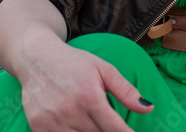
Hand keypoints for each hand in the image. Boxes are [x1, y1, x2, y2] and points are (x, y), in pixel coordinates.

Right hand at [15, 39, 153, 131]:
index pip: (113, 128)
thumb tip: (148, 108)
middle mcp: (70, 112)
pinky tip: (78, 126)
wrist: (37, 59)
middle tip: (111, 124)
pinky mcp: (38, 127)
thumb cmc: (75, 63)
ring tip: (95, 122)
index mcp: (90, 97)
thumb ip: (126, 91)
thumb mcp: (104, 70)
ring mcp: (52, 121)